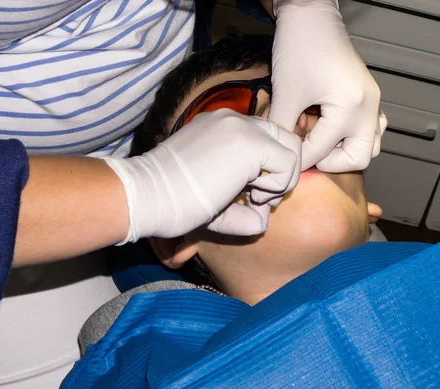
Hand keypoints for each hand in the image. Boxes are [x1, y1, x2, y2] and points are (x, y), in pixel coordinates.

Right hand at [105, 109, 300, 242]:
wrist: (147, 197)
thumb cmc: (174, 202)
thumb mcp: (213, 193)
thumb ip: (242, 199)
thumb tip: (264, 217)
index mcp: (221, 126)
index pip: (267, 138)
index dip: (270, 170)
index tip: (252, 195)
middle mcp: (233, 119)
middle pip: (285, 138)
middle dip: (283, 173)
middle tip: (260, 199)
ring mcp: (241, 127)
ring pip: (292, 148)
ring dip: (282, 181)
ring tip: (255, 199)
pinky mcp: (248, 143)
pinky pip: (289, 163)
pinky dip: (279, 186)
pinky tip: (253, 197)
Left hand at [268, 0, 386, 172]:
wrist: (311, 17)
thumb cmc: (300, 47)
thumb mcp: (286, 94)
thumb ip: (283, 129)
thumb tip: (283, 152)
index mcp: (351, 107)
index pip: (323, 150)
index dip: (300, 157)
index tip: (286, 158)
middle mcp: (369, 107)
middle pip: (359, 158)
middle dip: (331, 162)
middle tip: (308, 153)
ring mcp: (373, 102)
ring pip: (370, 145)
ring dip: (344, 150)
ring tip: (319, 140)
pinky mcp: (369, 97)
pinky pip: (371, 128)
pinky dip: (352, 136)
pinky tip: (329, 128)